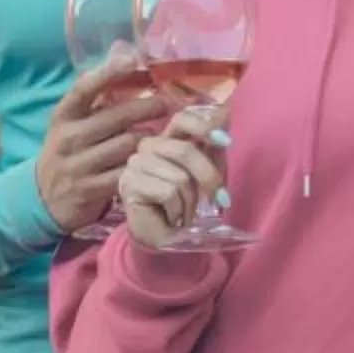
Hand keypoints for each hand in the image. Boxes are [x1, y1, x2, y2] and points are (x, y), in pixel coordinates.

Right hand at [32, 47, 162, 234]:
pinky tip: (155, 162)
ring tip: (165, 135)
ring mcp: (77, 166)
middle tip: (167, 104)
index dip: (107, 72)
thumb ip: (96, 95)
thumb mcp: (71, 123)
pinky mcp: (89, 190)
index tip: (132, 61)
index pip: (83, 89)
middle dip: (146, 108)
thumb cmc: (68, 151)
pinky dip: (143, 166)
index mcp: (63, 116)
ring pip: (126, 145)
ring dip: (150, 139)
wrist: (42, 198)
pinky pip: (126, 174)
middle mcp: (68, 138)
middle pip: (116, 117)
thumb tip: (124, 52)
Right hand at [119, 106, 226, 249]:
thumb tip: (225, 113)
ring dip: (191, 202)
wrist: (165, 239)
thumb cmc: (185, 205)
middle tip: (221, 199)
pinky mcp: (129, 184)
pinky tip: (172, 218)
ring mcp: (135, 165)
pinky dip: (178, 210)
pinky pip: (168, 193)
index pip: (180, 119)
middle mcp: (147, 147)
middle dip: (209, 178)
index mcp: (166, 140)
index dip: (203, 126)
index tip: (225, 141)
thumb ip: (211, 146)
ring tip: (185, 213)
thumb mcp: (205, 173)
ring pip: (179, 177)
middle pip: (184, 150)